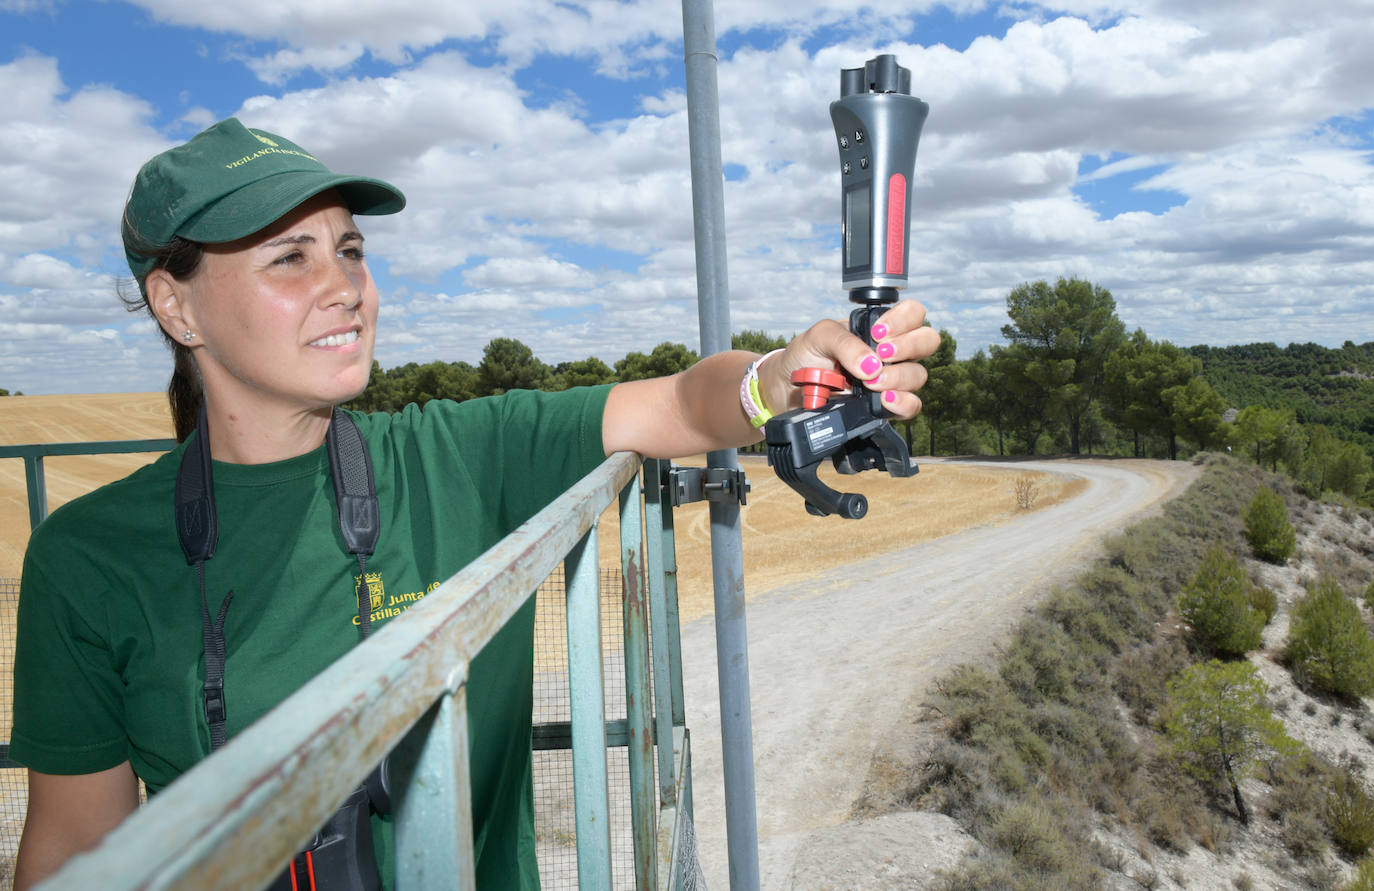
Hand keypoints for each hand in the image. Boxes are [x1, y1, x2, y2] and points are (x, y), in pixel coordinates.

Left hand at [758, 299, 940, 418]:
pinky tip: (884, 400)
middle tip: (881, 354)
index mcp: (880, 328)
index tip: (878, 333)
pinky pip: (911, 406)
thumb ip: (845, 341)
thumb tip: (872, 365)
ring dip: (898, 377)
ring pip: (918, 375)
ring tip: (870, 382)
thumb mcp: (819, 335)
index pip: (913, 314)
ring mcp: (891, 380)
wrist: (787, 389)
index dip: (904, 320)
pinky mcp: (886, 407)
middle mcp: (891, 353)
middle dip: (908, 346)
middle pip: (927, 341)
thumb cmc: (805, 356)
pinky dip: (903, 403)